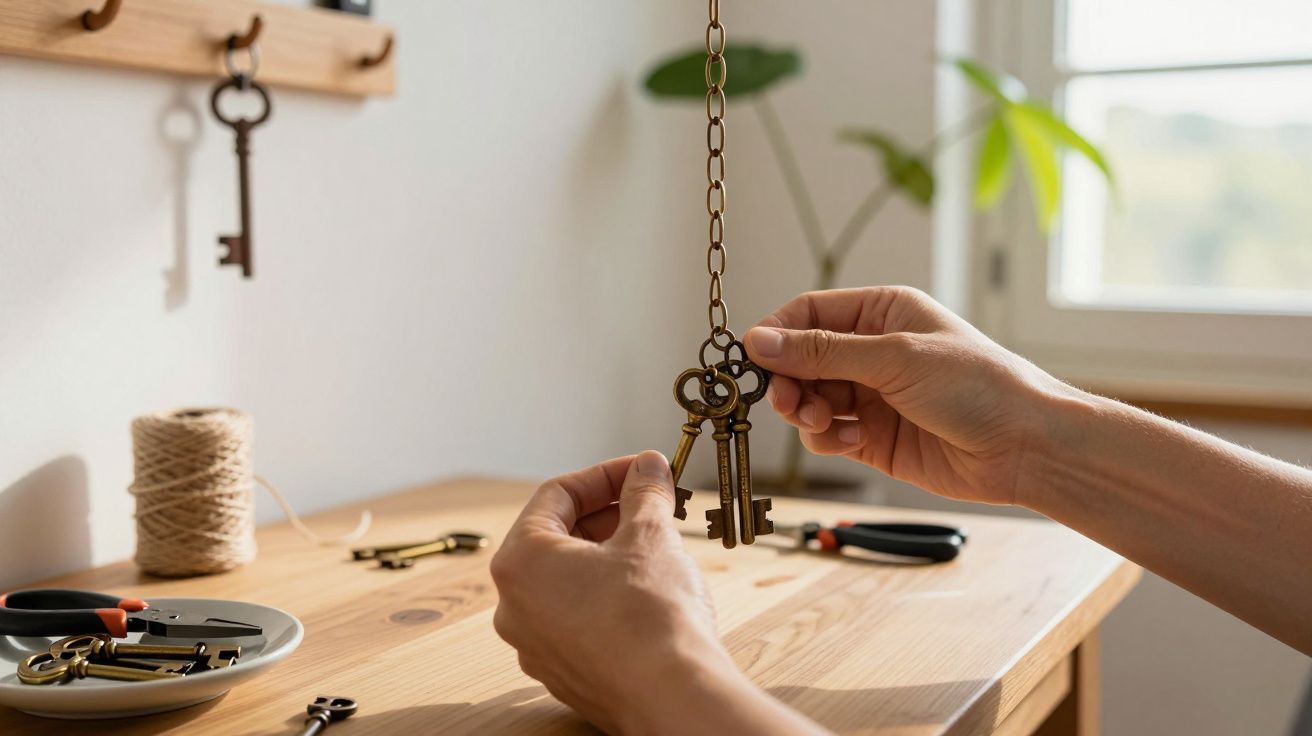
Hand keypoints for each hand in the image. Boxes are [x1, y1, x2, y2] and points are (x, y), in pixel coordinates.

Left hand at [492, 452, 828, 734]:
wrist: (671, 697)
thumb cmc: (651, 616)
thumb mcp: (651, 534)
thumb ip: (644, 492)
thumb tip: (648, 468)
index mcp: (520, 562)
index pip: (556, 495)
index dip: (605, 474)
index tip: (642, 469)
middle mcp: (515, 606)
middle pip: (558, 538)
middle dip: (608, 514)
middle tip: (652, 501)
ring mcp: (536, 645)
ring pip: (569, 581)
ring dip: (609, 553)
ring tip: (656, 543)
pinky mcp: (564, 673)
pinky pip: (579, 619)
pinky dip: (608, 595)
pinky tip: (649, 591)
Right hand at [745, 286, 1078, 504]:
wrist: (1024, 446)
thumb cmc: (978, 386)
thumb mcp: (894, 357)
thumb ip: (822, 352)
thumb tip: (760, 341)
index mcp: (881, 312)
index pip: (807, 314)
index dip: (776, 335)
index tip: (752, 360)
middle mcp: (872, 351)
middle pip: (800, 360)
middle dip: (788, 381)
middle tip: (789, 401)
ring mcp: (871, 396)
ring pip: (808, 399)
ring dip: (805, 412)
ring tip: (826, 421)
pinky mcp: (872, 438)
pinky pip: (827, 434)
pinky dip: (828, 437)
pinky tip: (854, 439)